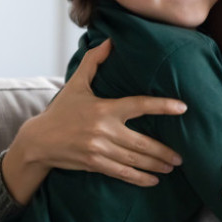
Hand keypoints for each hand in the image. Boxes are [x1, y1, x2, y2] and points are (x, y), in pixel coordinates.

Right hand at [3, 39, 186, 202]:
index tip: (182, 108)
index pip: (139, 106)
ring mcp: (99, 149)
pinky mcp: (94, 164)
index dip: (162, 106)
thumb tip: (110, 40)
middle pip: (141, 143)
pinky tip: (153, 180)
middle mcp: (103, 130)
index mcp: (104, 109)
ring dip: (156, 165)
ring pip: (134, 160)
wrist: (38, 140)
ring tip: (172, 167)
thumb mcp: (76, 84)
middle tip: (182, 156)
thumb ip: (94, 62)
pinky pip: (121, 173)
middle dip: (163, 151)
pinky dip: (139, 179)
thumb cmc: (62, 110)